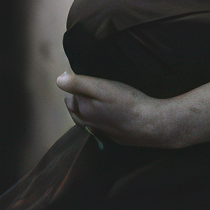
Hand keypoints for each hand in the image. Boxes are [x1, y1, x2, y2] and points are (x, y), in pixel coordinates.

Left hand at [56, 72, 176, 147]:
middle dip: (77, 96)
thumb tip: (59, 79)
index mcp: (82, 110)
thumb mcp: (103, 88)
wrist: (150, 124)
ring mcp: (99, 131)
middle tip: (91, 83)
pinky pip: (96, 125)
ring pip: (84, 118)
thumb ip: (79, 84)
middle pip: (75, 108)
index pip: (69, 95)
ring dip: (85, 107)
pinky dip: (96, 117)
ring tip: (95, 96)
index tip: (84, 73)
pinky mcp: (111, 136)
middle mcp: (87, 123)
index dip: (74, 83)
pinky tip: (106, 112)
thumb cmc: (127, 102)